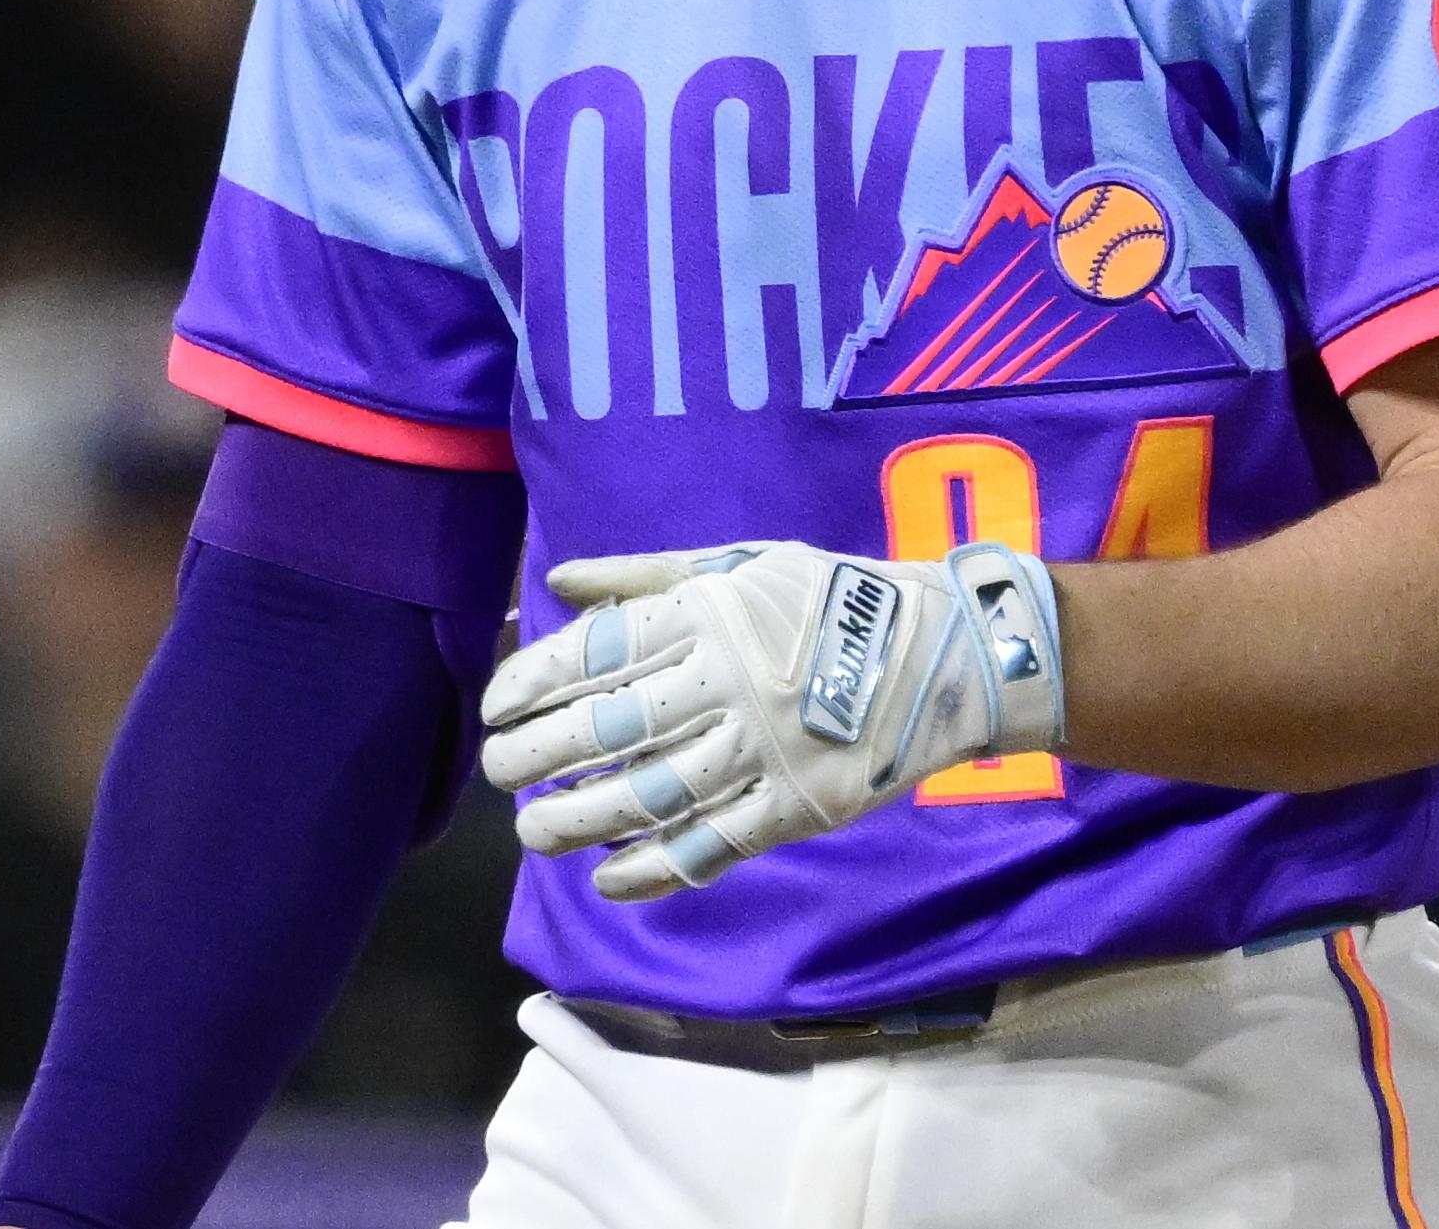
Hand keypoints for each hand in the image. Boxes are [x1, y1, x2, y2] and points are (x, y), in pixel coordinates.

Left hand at [479, 539, 1061, 898]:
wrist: (943, 652)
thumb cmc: (829, 597)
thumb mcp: (739, 560)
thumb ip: (645, 574)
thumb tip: (557, 580)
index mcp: (709, 616)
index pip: (598, 653)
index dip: (535, 681)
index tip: (495, 706)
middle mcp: (729, 684)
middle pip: (613, 727)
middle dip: (541, 754)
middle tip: (497, 771)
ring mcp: (764, 752)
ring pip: (653, 794)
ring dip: (582, 819)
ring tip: (532, 831)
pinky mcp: (797, 808)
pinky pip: (714, 846)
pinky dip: (656, 868)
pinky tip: (609, 879)